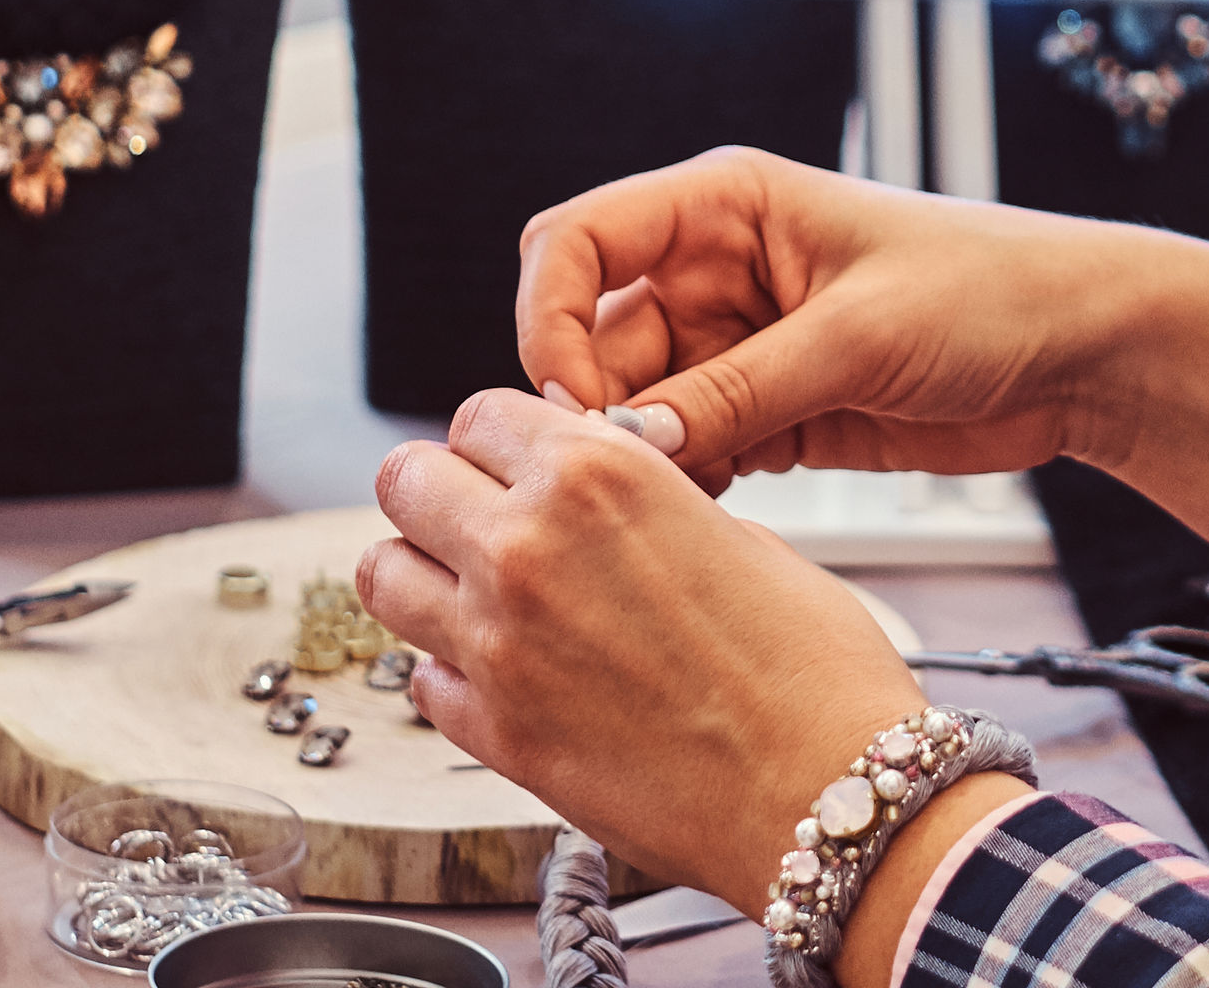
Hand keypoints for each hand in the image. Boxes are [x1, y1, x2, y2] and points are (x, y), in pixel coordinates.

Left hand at [359, 389, 923, 908]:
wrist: (826, 793)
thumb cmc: (813, 670)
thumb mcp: (741, 535)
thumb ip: (645, 504)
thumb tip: (602, 506)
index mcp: (598, 476)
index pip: (481, 415)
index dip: (506, 440)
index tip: (523, 463)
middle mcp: (527, 548)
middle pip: (406, 480)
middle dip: (443, 492)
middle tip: (485, 519)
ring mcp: (495, 645)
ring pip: (382, 574)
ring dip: (425, 575)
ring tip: (479, 594)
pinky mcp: (489, 734)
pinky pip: (422, 678)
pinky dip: (452, 671)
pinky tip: (514, 676)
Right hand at [516, 145, 1208, 604]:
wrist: (1089, 351)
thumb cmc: (995, 291)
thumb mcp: (857, 335)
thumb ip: (736, 391)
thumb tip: (628, 446)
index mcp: (727, 206)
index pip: (577, 244)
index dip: (550, 319)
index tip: (572, 400)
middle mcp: (720, 271)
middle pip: (596, 339)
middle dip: (597, 412)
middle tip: (619, 483)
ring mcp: (743, 345)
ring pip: (637, 408)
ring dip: (642, 462)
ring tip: (672, 508)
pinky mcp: (774, 411)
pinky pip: (693, 453)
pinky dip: (688, 489)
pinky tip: (709, 520)